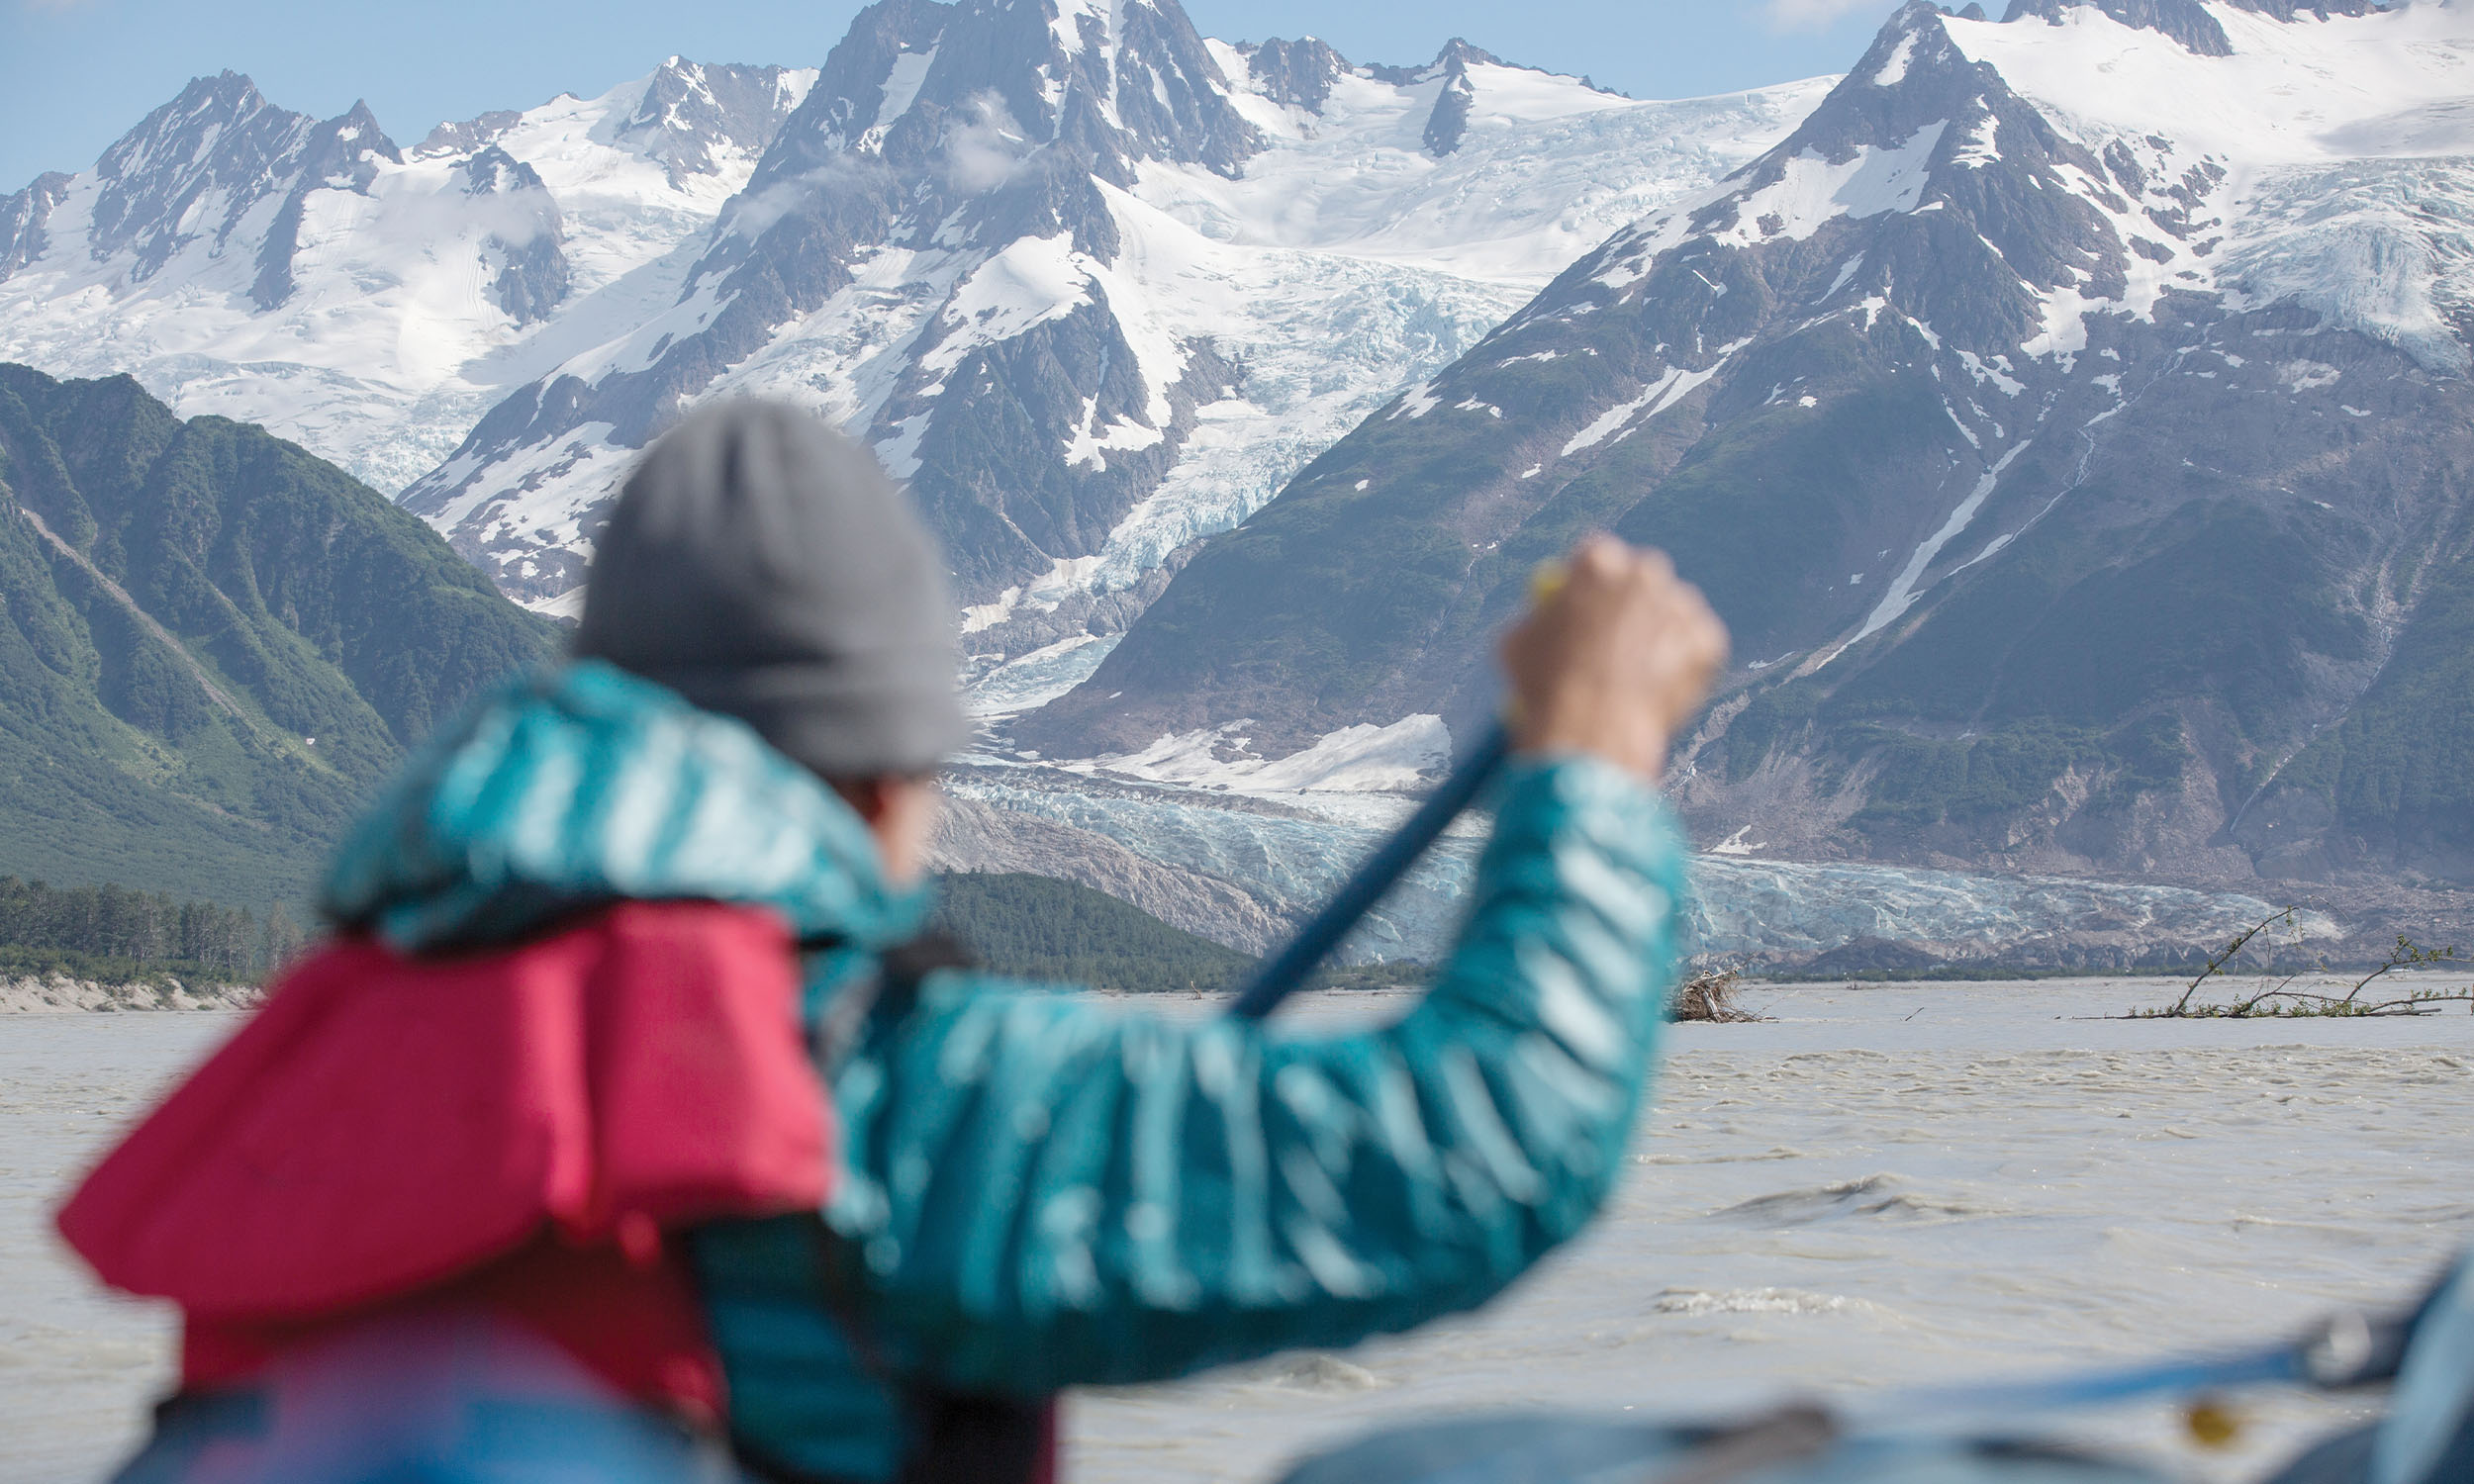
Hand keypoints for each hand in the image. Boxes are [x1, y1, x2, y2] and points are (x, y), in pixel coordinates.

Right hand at [1499, 535, 1728, 781]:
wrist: (1593, 729)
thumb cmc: (1546, 687)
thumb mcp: (1517, 643)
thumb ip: (1537, 621)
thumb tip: (1544, 620)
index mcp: (1598, 561)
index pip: (1595, 558)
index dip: (1588, 585)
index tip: (1585, 606)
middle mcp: (1645, 572)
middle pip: (1640, 578)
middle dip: (1630, 601)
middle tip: (1616, 637)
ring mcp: (1682, 605)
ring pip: (1671, 613)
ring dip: (1658, 633)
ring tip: (1633, 678)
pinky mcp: (1708, 641)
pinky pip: (1694, 649)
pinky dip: (1680, 667)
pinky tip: (1653, 693)